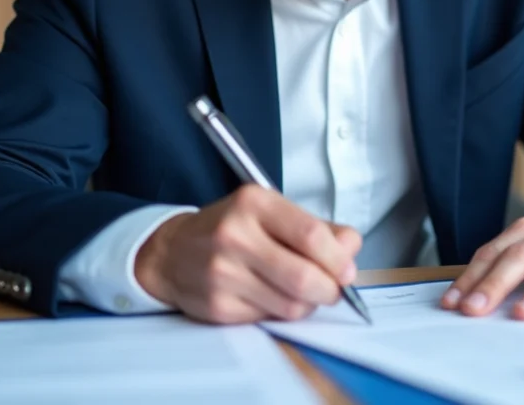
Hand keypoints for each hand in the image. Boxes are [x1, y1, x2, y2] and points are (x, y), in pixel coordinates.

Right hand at [134, 185, 361, 323]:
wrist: (172, 251)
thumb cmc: (230, 228)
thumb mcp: (270, 211)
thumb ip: (317, 228)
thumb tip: (351, 248)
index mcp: (254, 203)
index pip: (311, 234)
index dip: (338, 259)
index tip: (347, 270)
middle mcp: (235, 235)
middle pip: (304, 277)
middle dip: (330, 290)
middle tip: (333, 289)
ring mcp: (223, 273)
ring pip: (291, 305)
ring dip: (307, 304)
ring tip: (300, 291)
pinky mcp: (218, 306)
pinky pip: (269, 319)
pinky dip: (280, 313)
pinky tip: (270, 297)